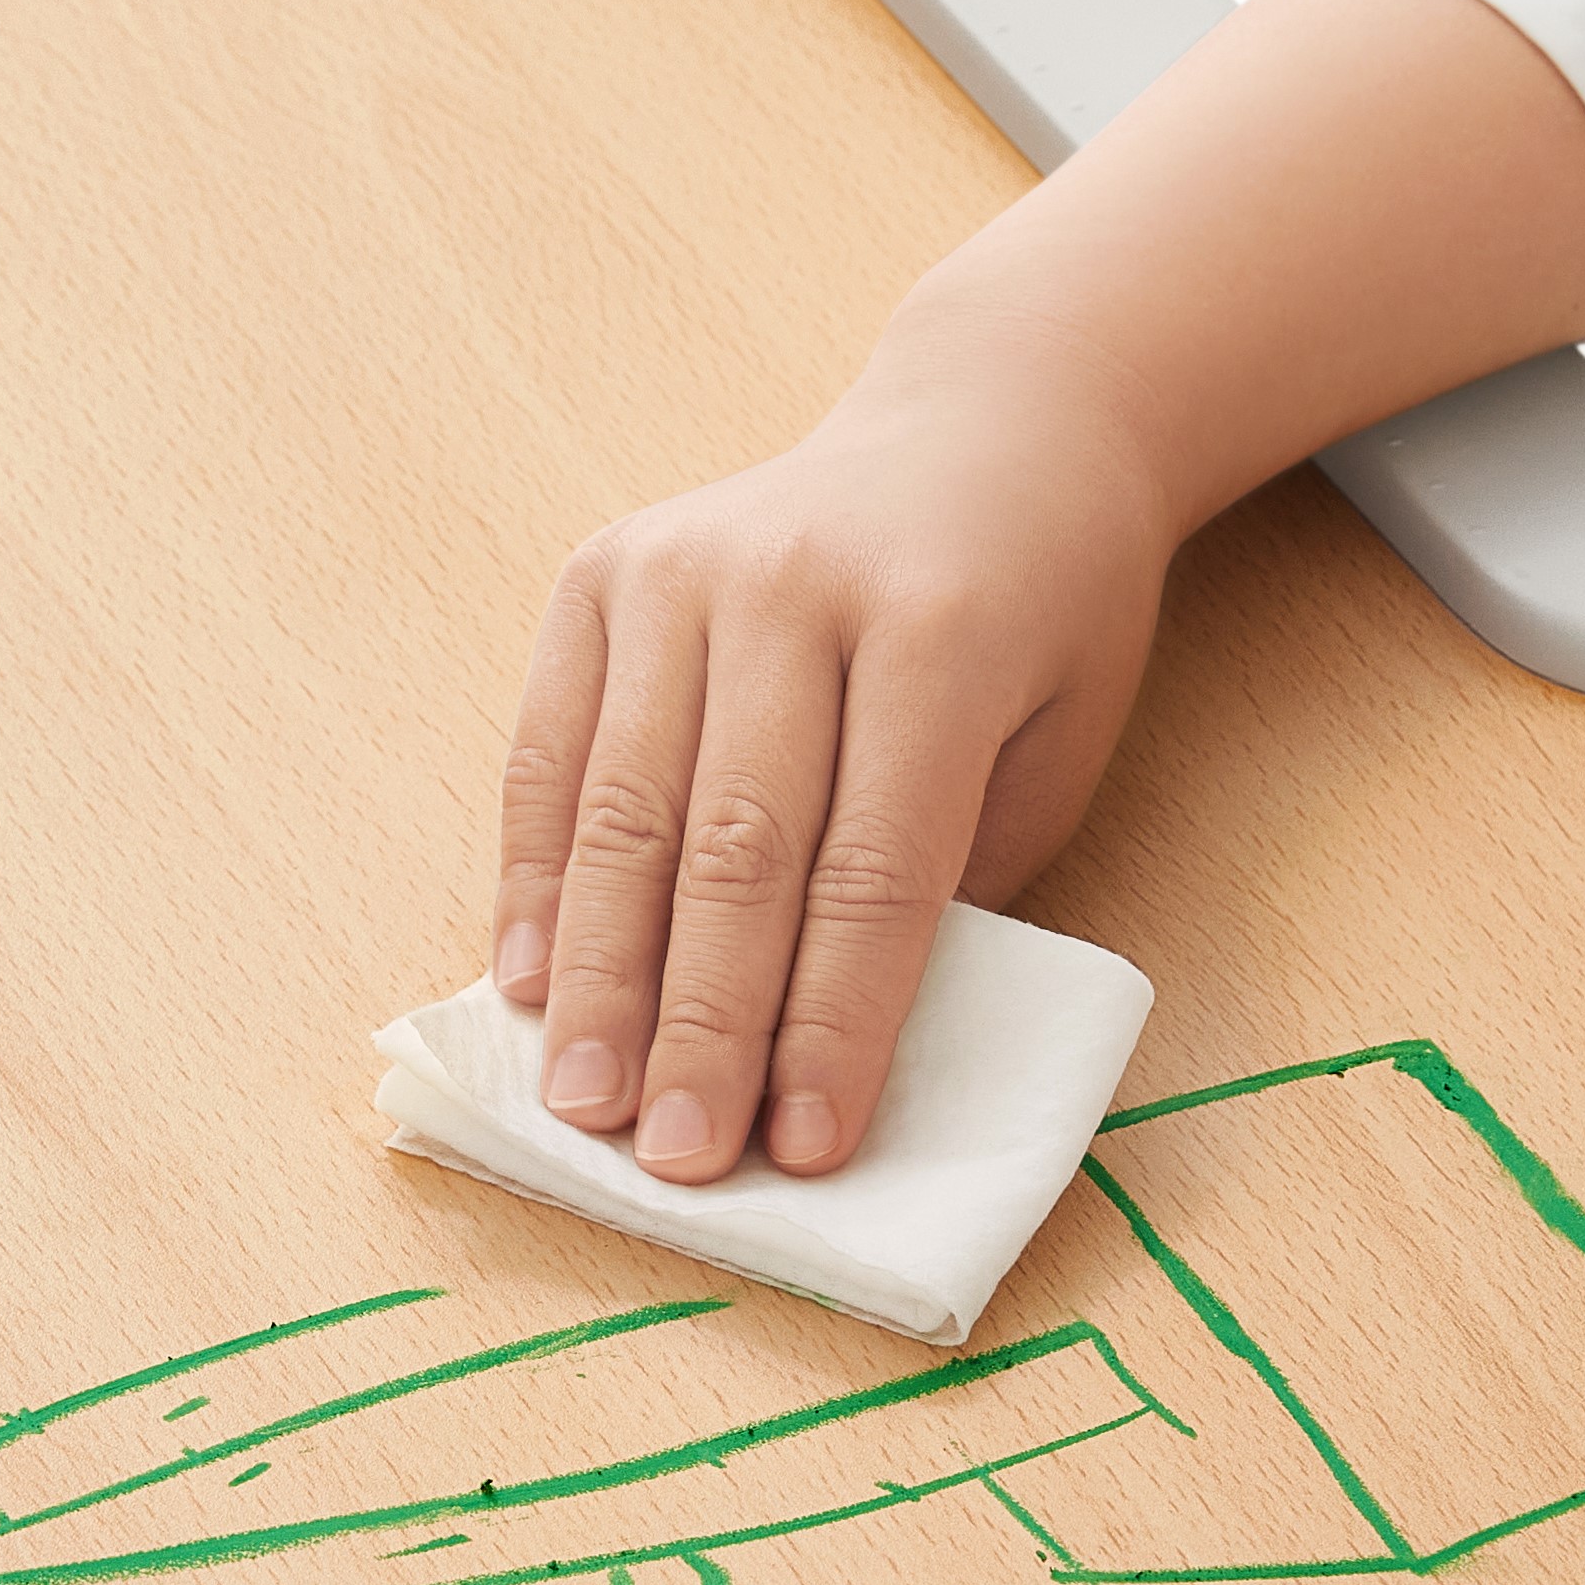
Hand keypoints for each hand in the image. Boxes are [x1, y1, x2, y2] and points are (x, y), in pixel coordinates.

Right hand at [489, 336, 1175, 1184]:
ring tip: (585, 1104)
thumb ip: (947, 877)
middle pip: (735, 849)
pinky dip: (539, 877)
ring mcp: (687, 568)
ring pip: (627, 808)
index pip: (873, 870)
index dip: (833, 1021)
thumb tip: (815, 1049)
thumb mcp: (1052, 744)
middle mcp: (797, 588)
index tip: (802, 1147)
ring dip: (602, 975)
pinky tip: (531, 982)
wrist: (987, 427)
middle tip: (674, 1157)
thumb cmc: (1042, 618)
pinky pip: (553, 750)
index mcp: (941, 633)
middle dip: (701, 1023)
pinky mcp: (605, 569)